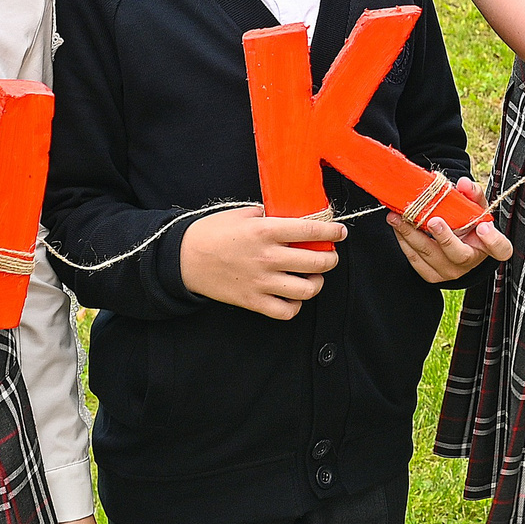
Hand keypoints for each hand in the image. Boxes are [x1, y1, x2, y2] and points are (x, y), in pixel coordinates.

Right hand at [178, 208, 346, 318]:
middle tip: (329, 255)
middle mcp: (267, 257)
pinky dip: (296, 304)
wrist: (183, 258)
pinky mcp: (253, 301)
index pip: (311, 231)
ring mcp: (261, 282)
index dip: (333, 232)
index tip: (340, 232)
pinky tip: (294, 294)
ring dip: (317, 282)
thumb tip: (296, 216)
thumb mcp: (243, 213)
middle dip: (330, 259)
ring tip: (313, 276)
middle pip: (317, 262)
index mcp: (266, 230)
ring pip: (308, 289)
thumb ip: (271, 214)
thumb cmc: (213, 232)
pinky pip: (287, 310)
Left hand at [387, 178, 513, 281]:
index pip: (500, 249)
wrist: (455, 244)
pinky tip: (397, 226)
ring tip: (398, 217)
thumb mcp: (475, 207)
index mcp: (488, 246)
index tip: (482, 227)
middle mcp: (470, 263)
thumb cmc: (468, 223)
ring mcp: (449, 272)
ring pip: (430, 256)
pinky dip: (404, 241)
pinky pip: (415, 260)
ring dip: (412, 235)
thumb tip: (463, 183)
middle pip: (459, 254)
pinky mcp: (430, 276)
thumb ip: (472, 194)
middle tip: (432, 220)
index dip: (493, 240)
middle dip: (444, 237)